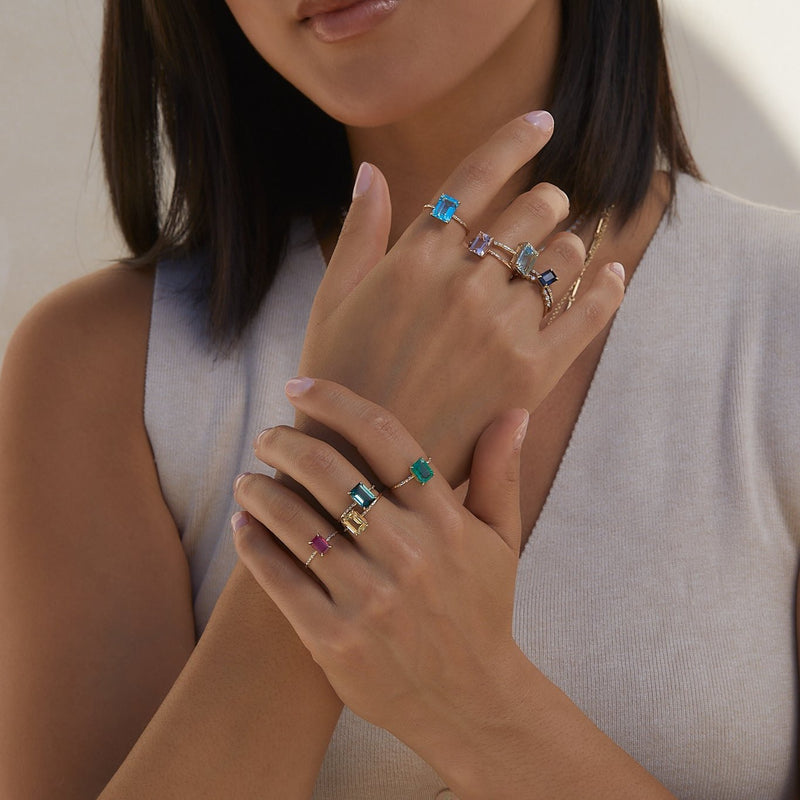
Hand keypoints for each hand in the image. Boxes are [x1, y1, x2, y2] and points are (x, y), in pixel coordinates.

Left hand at [232, 377, 529, 765]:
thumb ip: (500, 473)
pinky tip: (242, 524)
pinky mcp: (334, 638)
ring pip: (295, 521)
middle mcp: (407, 553)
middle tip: (267, 436)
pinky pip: (280, 578)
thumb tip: (516, 411)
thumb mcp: (501, 541)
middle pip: (329, 472)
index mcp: (445, 521)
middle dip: (284, 443)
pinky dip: (253, 544)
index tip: (299, 386)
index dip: (335, 401)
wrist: (470, 701)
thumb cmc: (482, 611)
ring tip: (248, 478)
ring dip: (260, 490)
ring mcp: (369, 597)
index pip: (385, 436)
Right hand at [297, 112, 624, 483]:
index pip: (476, 177)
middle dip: (546, 201)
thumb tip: (372, 172)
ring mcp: (501, 328)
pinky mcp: (531, 374)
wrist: (359, 464)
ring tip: (565, 249)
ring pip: (562, 258)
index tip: (543, 122)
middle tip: (549, 206)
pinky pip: (587, 317)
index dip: (514, 140)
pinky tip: (615, 275)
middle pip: (531, 211)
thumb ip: (360, 232)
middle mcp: (464, 282)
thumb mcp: (332, 300)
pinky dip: (608, 290)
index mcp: (415, 257)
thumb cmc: (338, 379)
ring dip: (570, 244)